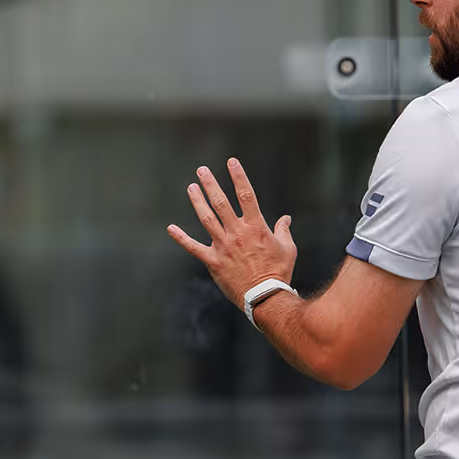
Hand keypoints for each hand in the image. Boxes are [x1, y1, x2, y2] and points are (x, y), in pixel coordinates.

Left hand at [167, 158, 296, 306]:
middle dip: (211, 184)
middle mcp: (237, 233)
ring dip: (198, 202)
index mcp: (256, 227)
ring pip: (206, 219)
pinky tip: (171, 228)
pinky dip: (181, 238)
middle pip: (221, 203)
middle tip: (202, 170)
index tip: (231, 162)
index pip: (246, 195)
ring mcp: (223, 246)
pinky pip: (194, 247)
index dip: (238, 176)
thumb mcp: (288, 249)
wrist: (265, 297)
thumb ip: (283, 231)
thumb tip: (286, 219)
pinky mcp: (213, 261)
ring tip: (191, 188)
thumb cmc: (278, 272)